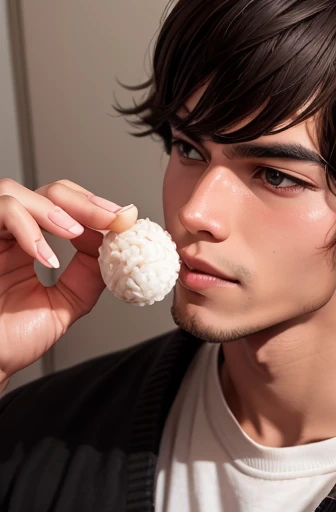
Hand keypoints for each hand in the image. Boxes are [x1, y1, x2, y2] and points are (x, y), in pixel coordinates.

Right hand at [0, 178, 137, 384]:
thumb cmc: (12, 341)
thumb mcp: (65, 303)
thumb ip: (88, 275)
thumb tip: (112, 248)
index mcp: (28, 246)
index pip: (62, 207)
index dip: (93, 208)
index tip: (122, 219)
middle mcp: (8, 235)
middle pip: (45, 191)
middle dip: (83, 202)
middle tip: (111, 218)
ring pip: (16, 192)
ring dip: (54, 209)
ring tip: (76, 233)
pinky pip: (0, 213)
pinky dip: (28, 229)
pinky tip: (46, 257)